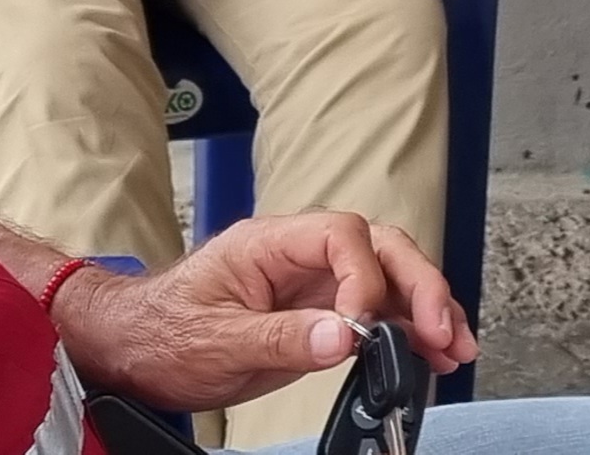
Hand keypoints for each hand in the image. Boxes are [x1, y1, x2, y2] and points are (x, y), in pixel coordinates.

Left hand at [53, 213, 477, 411]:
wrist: (135, 348)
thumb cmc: (162, 334)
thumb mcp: (215, 342)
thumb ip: (281, 338)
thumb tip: (344, 336)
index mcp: (268, 243)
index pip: (340, 236)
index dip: (365, 277)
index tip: (365, 326)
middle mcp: (298, 255)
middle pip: (379, 246)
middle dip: (418, 284)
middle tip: (439, 329)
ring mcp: (312, 283)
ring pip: (388, 276)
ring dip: (426, 306)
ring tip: (453, 347)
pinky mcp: (319, 314)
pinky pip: (377, 311)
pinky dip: (409, 329)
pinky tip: (433, 353)